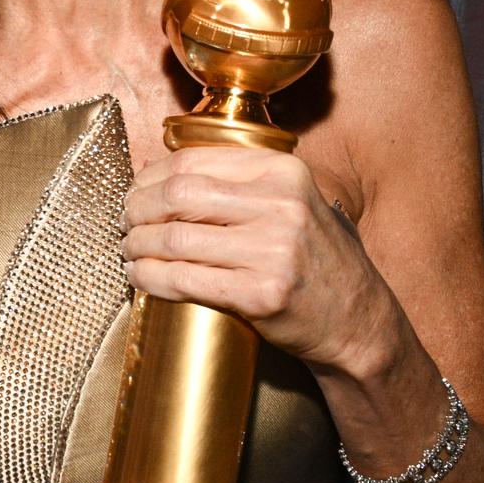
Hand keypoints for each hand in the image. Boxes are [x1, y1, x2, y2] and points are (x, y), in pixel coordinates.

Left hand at [120, 145, 390, 372]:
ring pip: (175, 239)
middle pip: (177, 195)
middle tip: (124, 224)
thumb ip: (244, 183)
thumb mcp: (294, 202)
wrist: (358, 320)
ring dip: (137, 246)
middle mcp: (281, 205)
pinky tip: (139, 277)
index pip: (193, 162)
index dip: (149, 177)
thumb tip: (164, 174)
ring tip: (128, 252)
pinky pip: (184, 280)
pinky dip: (150, 278)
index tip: (134, 192)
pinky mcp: (262, 295)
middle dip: (136, 209)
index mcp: (283, 172)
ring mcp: (273, 251)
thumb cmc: (315, 260)